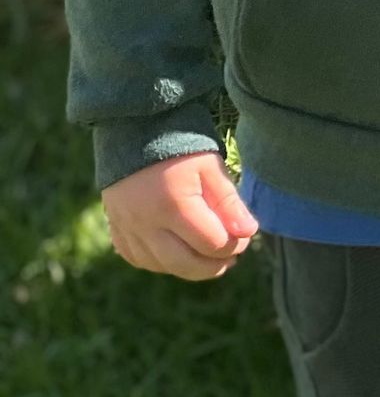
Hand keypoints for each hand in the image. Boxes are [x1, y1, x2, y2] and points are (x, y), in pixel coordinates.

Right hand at [102, 152, 257, 280]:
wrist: (134, 129)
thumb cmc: (180, 145)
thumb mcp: (210, 167)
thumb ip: (229, 202)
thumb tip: (248, 233)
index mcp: (173, 204)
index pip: (212, 243)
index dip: (234, 245)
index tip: (244, 235)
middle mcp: (145, 222)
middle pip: (185, 264)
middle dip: (214, 266)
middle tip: (231, 256)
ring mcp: (126, 227)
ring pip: (162, 266)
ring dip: (189, 267)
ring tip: (208, 255)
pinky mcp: (115, 227)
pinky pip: (138, 259)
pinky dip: (160, 262)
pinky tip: (177, 252)